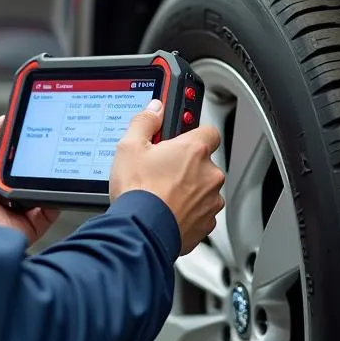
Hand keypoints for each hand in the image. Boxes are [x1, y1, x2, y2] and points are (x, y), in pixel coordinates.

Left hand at [0, 116, 60, 245]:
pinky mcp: (29, 226)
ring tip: (49, 172)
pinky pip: (50, 212)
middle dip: (41, 164)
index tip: (40, 136)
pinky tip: (52, 191)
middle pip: (33, 175)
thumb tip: (4, 119)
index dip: (28, 149)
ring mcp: (19, 211)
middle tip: (48, 152)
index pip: (17, 160)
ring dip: (48, 182)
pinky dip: (55, 202)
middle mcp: (7, 195)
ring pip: (44, 192)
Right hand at [110, 100, 224, 255]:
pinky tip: (166, 211)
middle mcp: (209, 174)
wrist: (141, 232)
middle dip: (186, 165)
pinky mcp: (207, 224)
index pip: (209, 131)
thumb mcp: (129, 146)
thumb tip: (154, 109)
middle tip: (161, 169)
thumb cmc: (137, 191)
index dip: (194, 134)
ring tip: (161, 193)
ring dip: (188, 189)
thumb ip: (145, 122)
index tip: (180, 139)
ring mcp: (210, 201)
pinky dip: (187, 211)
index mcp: (194, 150)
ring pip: (203, 188)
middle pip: (203, 162)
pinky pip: (200, 212)